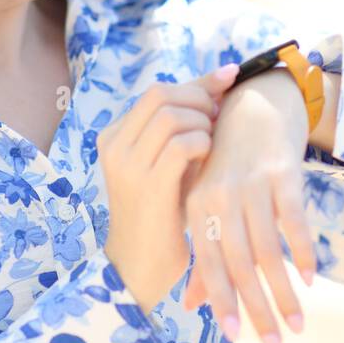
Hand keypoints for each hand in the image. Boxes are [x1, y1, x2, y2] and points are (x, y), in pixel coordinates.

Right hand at [100, 63, 239, 313]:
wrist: (141, 266)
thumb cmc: (163, 212)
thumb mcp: (167, 164)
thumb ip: (183, 127)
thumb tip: (220, 81)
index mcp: (115, 136)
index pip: (157, 92)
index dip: (197, 82)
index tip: (229, 77)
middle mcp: (114, 145)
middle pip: (161, 94)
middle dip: (199, 98)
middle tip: (219, 116)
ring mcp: (127, 165)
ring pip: (171, 115)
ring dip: (202, 122)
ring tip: (213, 141)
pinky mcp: (147, 186)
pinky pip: (182, 145)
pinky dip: (202, 144)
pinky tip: (208, 158)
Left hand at [179, 67, 317, 342]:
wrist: (255, 102)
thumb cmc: (228, 160)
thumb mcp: (208, 199)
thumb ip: (202, 251)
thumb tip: (191, 303)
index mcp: (197, 205)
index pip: (209, 264)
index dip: (222, 302)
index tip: (237, 339)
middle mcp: (220, 196)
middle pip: (239, 264)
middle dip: (258, 310)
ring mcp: (252, 184)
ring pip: (268, 250)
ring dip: (285, 293)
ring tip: (299, 324)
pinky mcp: (282, 172)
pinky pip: (294, 220)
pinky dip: (302, 251)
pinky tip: (310, 278)